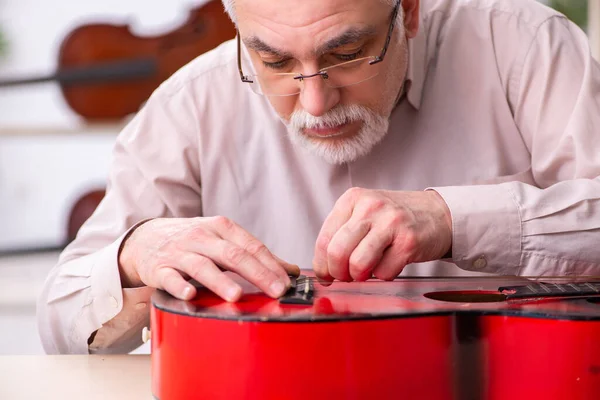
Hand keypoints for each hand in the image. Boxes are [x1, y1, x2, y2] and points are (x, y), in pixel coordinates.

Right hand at [118, 216, 299, 301]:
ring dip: (220, 281)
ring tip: (236, 296)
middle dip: (257, 273)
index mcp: (221, 228)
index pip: (251, 246)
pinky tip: (190, 295)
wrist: (146, 237)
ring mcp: (180, 252)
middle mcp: (202, 237)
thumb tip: (290, 271)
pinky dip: (180, 286)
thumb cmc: (193, 241)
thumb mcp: (223, 240)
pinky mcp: (160, 268)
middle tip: (275, 290)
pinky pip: (170, 278)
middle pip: (233, 255)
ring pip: (203, 266)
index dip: (271, 264)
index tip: (287, 282)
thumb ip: (254, 254)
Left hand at [312, 188, 451, 282]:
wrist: (438, 213)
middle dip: (338, 273)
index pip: (323, 239)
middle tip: (346, 276)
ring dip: (359, 276)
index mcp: (352, 199)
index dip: (321, 265)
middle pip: (337, 253)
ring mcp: (390, 223)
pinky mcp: (409, 241)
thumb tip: (322, 269)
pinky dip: (384, 275)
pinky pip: (383, 272)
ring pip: (358, 264)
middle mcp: (370, 207)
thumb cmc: (395, 218)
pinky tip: (390, 263)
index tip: (325, 275)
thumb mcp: (364, 214)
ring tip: (367, 271)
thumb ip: (341, 235)